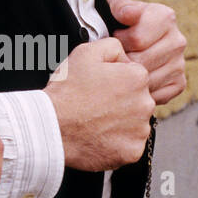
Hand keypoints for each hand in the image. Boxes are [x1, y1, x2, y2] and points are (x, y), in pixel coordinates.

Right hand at [43, 37, 154, 170]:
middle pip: (138, 100)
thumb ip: (113, 46)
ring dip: (120, 121)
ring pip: (135, 123)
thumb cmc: (67, 91)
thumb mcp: (85, 52)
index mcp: (137, 78)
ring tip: (96, 119)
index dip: (116, 79)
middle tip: (96, 103)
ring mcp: (140, 130)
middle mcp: (145, 104)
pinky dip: (117, 141)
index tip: (101, 86)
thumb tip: (125, 54)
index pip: (135, 76)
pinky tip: (99, 134)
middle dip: (121, 101)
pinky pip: (130, 144)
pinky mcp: (133, 151)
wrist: (52, 125)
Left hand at [107, 0, 187, 104]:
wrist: (131, 41)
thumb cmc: (119, 23)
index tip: (115, 37)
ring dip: (128, 77)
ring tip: (120, 67)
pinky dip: (139, 91)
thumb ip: (119, 6)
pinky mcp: (179, 83)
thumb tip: (126, 14)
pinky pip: (155, 94)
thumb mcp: (115, 8)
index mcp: (164, 17)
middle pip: (141, 61)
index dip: (119, 40)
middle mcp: (177, 40)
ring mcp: (179, 63)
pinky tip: (131, 79)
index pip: (137, 39)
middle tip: (114, 56)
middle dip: (122, 60)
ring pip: (147, 80)